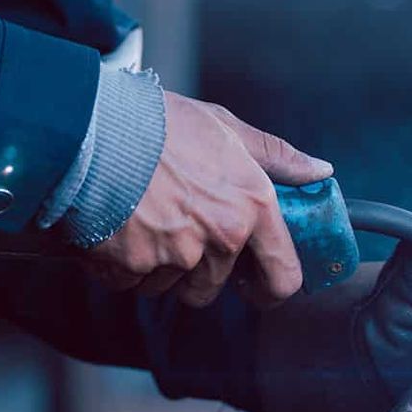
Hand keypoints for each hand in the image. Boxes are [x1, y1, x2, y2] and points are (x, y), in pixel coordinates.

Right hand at [84, 92, 330, 307]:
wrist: (92, 128)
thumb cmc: (157, 124)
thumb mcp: (225, 128)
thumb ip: (276, 157)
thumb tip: (319, 171)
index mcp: (251, 206)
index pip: (283, 276)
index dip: (271, 288)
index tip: (257, 285)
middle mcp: (220, 237)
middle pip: (212, 288)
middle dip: (196, 273)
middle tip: (175, 235)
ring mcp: (175, 256)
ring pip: (168, 285)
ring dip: (155, 265)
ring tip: (140, 217)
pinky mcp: (133, 267)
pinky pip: (129, 281)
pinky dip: (120, 263)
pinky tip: (115, 225)